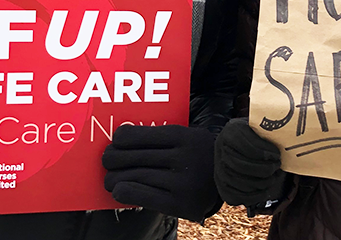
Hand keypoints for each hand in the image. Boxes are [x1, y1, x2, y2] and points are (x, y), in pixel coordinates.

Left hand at [102, 124, 220, 221]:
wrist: (232, 178)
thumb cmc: (199, 155)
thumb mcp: (188, 136)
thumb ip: (161, 137)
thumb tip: (120, 140)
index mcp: (184, 136)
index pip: (138, 136)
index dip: (120, 139)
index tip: (115, 142)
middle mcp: (183, 158)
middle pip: (132, 157)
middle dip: (112, 159)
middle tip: (108, 161)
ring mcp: (183, 182)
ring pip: (135, 177)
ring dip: (114, 179)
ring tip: (109, 180)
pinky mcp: (181, 204)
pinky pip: (143, 196)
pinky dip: (124, 192)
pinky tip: (118, 190)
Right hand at [214, 118, 286, 208]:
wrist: (235, 145)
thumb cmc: (253, 135)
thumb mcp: (257, 126)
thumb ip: (267, 131)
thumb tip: (286, 138)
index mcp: (230, 132)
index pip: (248, 147)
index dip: (265, 153)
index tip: (277, 155)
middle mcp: (220, 151)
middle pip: (243, 166)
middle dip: (265, 169)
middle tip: (277, 167)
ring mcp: (219, 169)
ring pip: (241, 182)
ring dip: (263, 183)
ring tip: (274, 177)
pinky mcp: (222, 186)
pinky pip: (238, 196)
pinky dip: (255, 196)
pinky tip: (266, 189)